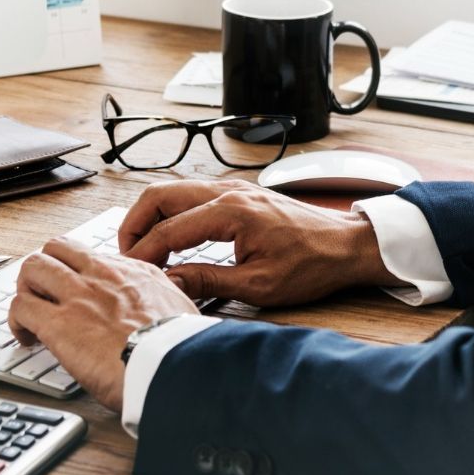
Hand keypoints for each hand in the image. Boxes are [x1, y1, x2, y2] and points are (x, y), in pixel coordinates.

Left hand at [8, 236, 199, 410]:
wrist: (174, 367)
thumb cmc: (180, 348)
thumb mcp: (181, 309)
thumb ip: (164, 300)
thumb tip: (163, 307)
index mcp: (133, 272)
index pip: (90, 256)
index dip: (76, 272)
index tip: (75, 291)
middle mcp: (102, 275)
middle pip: (56, 249)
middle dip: (44, 270)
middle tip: (44, 295)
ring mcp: (78, 296)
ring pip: (33, 268)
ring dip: (26, 290)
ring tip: (29, 314)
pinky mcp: (58, 324)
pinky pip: (20, 306)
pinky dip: (16, 321)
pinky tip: (25, 338)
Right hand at [119, 180, 398, 306]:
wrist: (347, 246)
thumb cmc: (311, 265)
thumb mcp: (259, 286)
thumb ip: (209, 281)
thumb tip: (169, 283)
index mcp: (231, 212)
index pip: (169, 229)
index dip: (143, 253)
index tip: (130, 273)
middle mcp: (227, 191)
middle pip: (159, 196)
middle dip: (135, 224)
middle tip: (126, 256)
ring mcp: (232, 188)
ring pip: (173, 191)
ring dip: (151, 217)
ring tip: (143, 249)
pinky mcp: (238, 194)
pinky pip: (191, 195)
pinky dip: (171, 213)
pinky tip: (171, 239)